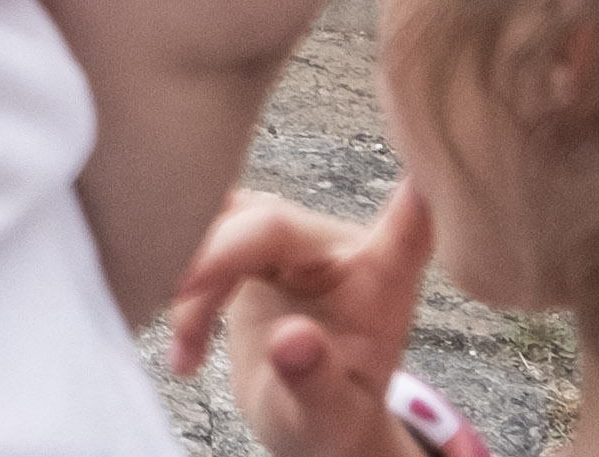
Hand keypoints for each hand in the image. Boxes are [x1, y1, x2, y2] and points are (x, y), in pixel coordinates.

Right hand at [168, 181, 439, 456]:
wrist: (301, 410)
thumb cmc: (330, 412)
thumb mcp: (330, 416)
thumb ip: (316, 381)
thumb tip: (293, 340)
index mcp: (378, 283)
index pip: (403, 236)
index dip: (409, 206)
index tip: (419, 181)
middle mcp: (334, 249)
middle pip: (268, 223)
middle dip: (216, 258)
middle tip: (179, 303)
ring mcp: (289, 242)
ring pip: (222, 223)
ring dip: (190, 275)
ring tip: (186, 345)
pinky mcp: (248, 243)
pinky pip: (201, 236)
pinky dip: (180, 284)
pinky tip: (184, 347)